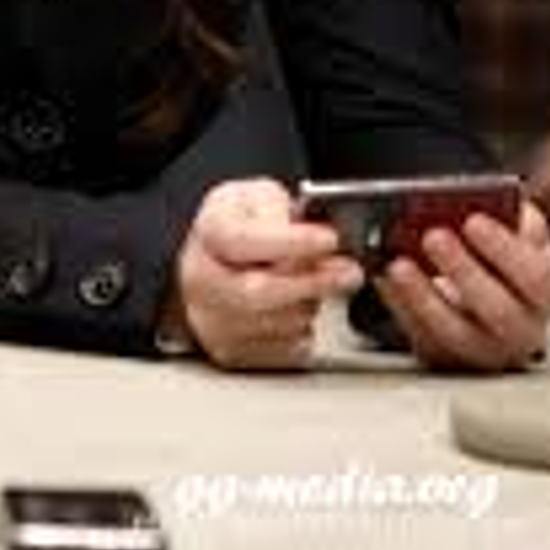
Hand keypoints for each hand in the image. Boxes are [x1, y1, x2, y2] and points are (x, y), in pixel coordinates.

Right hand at [172, 178, 363, 370]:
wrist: (218, 262)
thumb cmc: (243, 227)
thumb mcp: (260, 197)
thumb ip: (285, 210)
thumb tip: (316, 231)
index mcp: (208, 232)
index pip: (242, 240)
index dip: (290, 242)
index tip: (329, 239)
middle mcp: (200, 280)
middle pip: (258, 292)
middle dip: (312, 282)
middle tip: (348, 272)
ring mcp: (212, 321)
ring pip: (276, 324)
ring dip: (310, 304)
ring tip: (320, 285)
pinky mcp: (231, 352)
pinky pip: (282, 350)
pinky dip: (302, 329)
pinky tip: (301, 307)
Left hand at [375, 199, 549, 370]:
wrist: (485, 291)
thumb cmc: (500, 255)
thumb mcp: (512, 231)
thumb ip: (503, 216)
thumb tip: (472, 202)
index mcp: (544, 292)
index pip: (533, 276)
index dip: (503, 249)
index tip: (472, 220)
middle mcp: (521, 330)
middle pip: (496, 309)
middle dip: (462, 270)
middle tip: (432, 236)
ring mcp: (482, 351)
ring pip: (453, 332)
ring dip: (423, 297)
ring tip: (397, 264)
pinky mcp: (445, 358)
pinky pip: (420, 338)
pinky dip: (399, 308)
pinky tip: (382, 279)